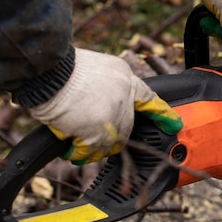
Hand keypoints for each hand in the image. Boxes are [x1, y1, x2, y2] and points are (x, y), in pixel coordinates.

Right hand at [28, 49, 181, 163]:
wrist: (48, 71)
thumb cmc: (61, 69)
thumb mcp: (95, 68)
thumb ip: (105, 87)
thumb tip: (101, 105)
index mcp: (124, 76)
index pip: (148, 97)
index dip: (161, 112)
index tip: (173, 123)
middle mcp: (124, 96)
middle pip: (126, 126)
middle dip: (111, 137)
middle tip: (94, 140)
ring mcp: (113, 114)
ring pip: (110, 142)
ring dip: (92, 148)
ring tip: (78, 149)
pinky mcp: (97, 130)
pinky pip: (90, 150)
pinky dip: (78, 153)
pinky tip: (70, 151)